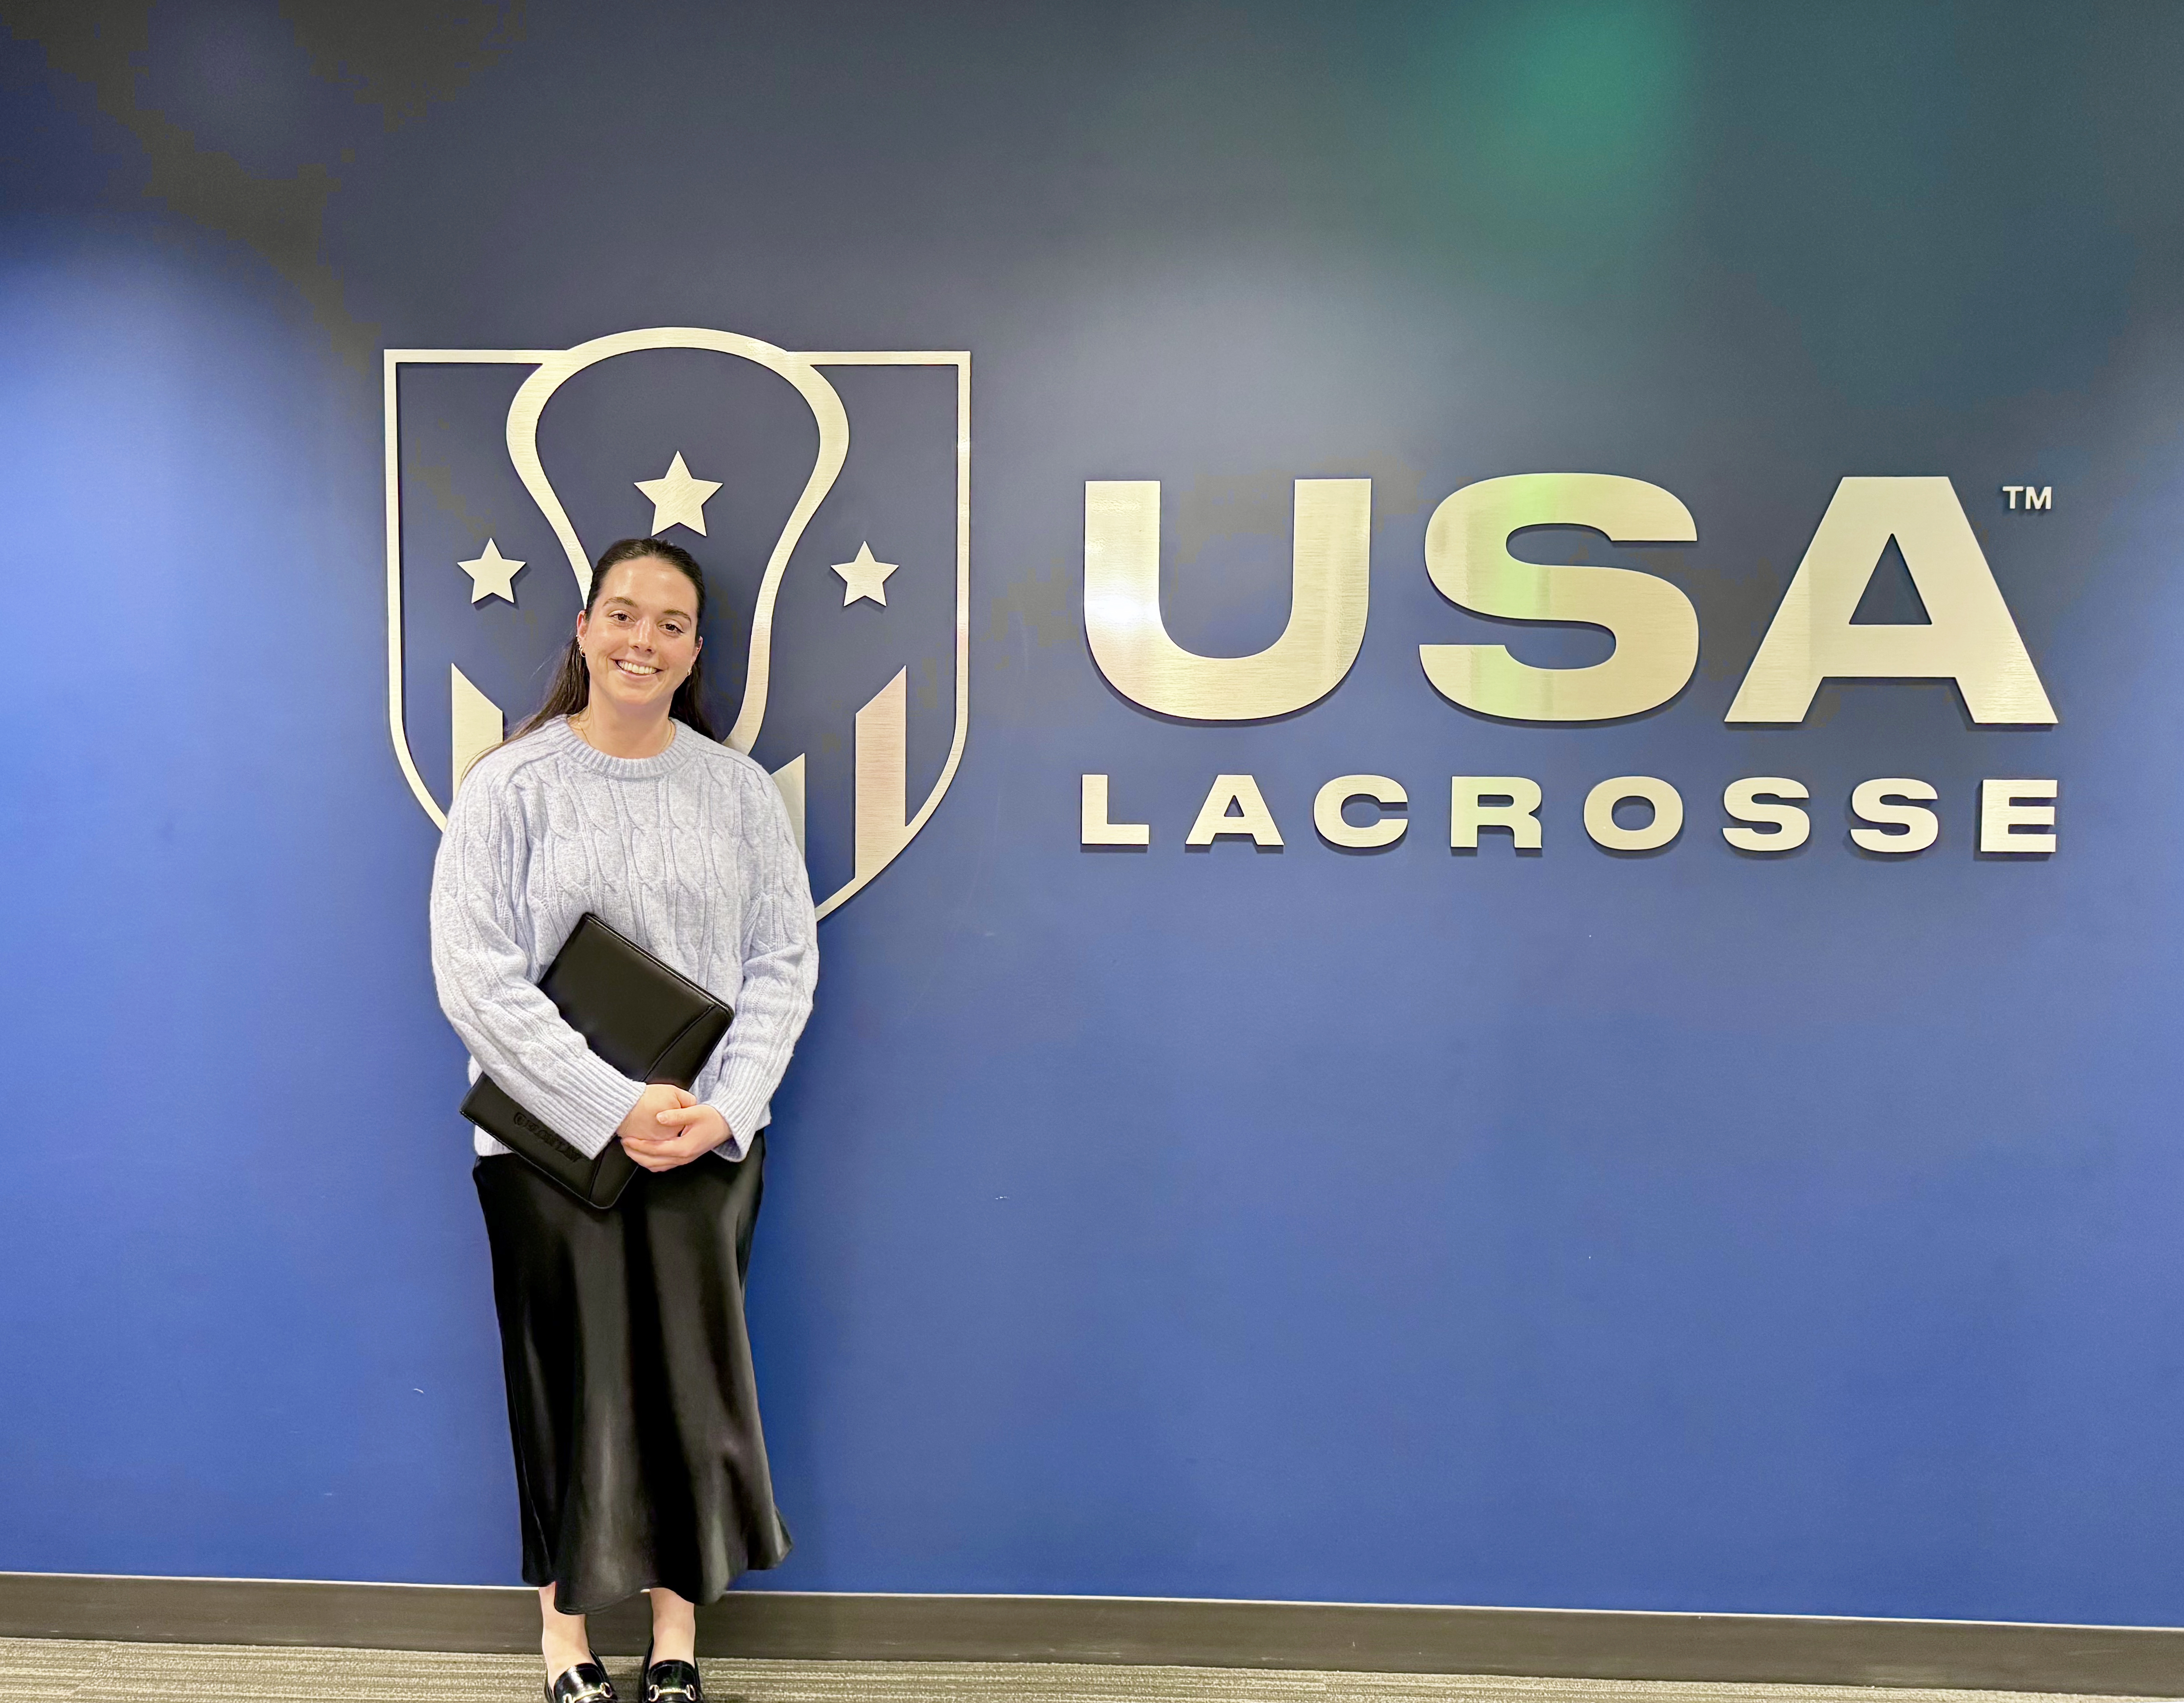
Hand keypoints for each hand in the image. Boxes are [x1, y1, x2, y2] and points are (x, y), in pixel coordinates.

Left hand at [617, 1085, 731, 1172]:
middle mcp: (683, 1157)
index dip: (639, 1145)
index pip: (656, 1150)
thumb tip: (659, 1117)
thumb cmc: (713, 1118)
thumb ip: (677, 1115)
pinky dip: (651, 1161)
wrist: (726, 1125)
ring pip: (657, 1166)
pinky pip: (663, 1165)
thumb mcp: (696, 1112)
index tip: (628, 1139)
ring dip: (642, 1159)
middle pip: (653, 1162)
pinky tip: (644, 1153)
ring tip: (630, 1148)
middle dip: (636, 1154)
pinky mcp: (684, 1158)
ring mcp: (683, 1160)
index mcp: (684, 1147)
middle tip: (624, 1143)